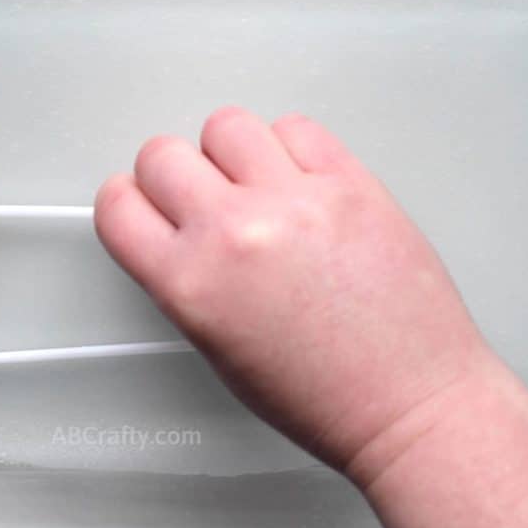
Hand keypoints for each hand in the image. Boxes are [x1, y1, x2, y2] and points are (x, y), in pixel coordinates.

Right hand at [94, 106, 486, 474]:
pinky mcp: (351, 182)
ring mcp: (295, 199)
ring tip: (257, 186)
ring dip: (230, 153)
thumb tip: (181, 227)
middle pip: (161, 154)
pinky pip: (296, 128)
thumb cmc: (322, 397)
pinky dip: (290, 148)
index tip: (148, 207)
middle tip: (204, 199)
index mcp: (190, 284)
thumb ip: (187, 278)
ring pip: (226, 125)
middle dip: (173, 175)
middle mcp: (234, 231)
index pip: (118, 206)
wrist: (409, 402)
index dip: (129, 203)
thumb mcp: (218, 348)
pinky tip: (302, 184)